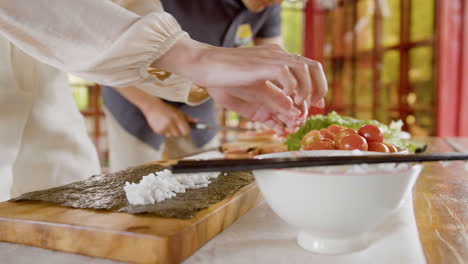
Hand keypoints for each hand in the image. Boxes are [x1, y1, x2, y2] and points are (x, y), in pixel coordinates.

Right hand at [142, 99, 194, 136]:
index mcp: (177, 117)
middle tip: (174, 125)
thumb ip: (187, 117)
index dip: (185, 130)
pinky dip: (165, 131)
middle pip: (179, 134)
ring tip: (167, 123)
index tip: (183, 128)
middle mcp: (170, 123)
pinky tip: (162, 124)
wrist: (152, 106)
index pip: (186, 131)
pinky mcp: (158, 130)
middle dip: (178, 131)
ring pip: (171, 135)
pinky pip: (165, 135)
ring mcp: (164, 127)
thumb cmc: (166, 108)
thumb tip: (197, 121)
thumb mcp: (177, 111)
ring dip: (171, 132)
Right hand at [152, 38, 327, 132]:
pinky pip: (287, 72)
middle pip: (313, 66)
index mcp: (277, 61)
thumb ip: (272, 98)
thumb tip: (290, 111)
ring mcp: (272, 58)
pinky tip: (289, 99)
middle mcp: (278, 56)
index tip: (317, 103)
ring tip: (301, 104)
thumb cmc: (224, 78)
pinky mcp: (263, 63)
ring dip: (307, 89)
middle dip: (319, 88)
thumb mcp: (254, 91)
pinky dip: (293, 87)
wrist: (205, 65)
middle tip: (316, 105)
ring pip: (305, 69)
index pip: (306, 69)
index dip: (317, 86)